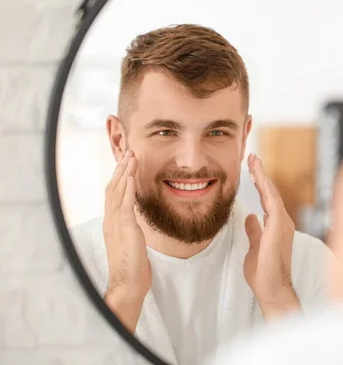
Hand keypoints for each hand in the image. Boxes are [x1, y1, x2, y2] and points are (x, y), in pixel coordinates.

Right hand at [102, 150, 150, 332]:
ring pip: (118, 192)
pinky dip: (128, 188)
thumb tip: (136, 224)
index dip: (119, 178)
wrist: (128, 284)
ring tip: (132, 157)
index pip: (113, 195)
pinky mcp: (125, 229)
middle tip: (129, 152)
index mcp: (112, 224)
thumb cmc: (132, 267)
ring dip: (125, 173)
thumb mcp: (132, 243)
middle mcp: (110, 221)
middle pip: (113, 188)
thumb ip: (132, 230)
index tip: (126, 164)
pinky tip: (132, 176)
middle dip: (121, 169)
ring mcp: (116, 224)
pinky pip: (125, 204)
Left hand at [243, 154, 299, 318]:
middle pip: (270, 191)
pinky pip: (271, 201)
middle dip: (260, 173)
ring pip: (271, 192)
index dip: (259, 182)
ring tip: (253, 159)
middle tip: (252, 156)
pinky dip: (265, 186)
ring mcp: (282, 223)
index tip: (251, 168)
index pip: (267, 199)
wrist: (272, 289)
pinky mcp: (278, 226)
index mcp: (276, 225)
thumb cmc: (264, 273)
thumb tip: (251, 217)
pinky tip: (257, 175)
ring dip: (261, 175)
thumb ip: (254, 231)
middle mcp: (282, 221)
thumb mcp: (254, 246)